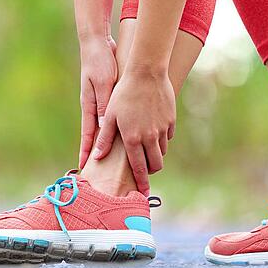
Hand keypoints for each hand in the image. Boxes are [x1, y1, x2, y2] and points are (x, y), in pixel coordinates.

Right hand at [78, 35, 117, 168]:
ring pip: (105, 129)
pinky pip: (112, 117)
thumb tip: (104, 125)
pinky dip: (116, 128)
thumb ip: (105, 104)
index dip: (86, 151)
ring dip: (107, 144)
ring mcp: (100, 103)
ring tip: (113, 160)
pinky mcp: (108, 97)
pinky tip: (124, 135)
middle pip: (96, 136)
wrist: (98, 45)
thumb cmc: (99, 62)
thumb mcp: (103, 83)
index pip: (88, 134)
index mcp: (90, 106)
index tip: (83, 167)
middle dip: (96, 153)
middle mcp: (94, 107)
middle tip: (98, 171)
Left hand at [93, 67, 174, 194]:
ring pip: (162, 151)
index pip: (139, 168)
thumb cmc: (123, 93)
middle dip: (150, 170)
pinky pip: (168, 136)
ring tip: (145, 147)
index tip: (144, 194)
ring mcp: (162, 129)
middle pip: (156, 165)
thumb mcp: (110, 116)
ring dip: (155, 154)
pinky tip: (153, 130)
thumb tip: (97, 157)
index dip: (141, 182)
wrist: (146, 73)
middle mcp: (150, 137)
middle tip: (143, 169)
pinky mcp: (171, 120)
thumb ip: (105, 138)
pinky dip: (161, 138)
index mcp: (133, 139)